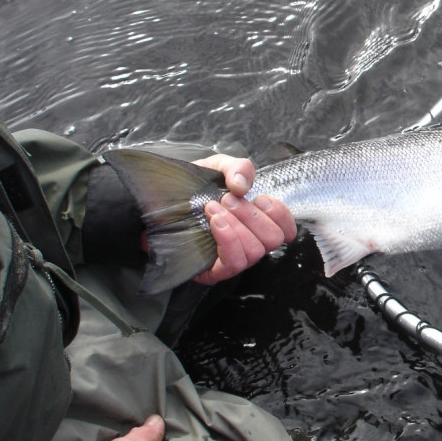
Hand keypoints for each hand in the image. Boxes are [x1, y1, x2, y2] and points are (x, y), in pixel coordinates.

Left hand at [191, 155, 296, 285]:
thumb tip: (243, 186)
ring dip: (237, 225)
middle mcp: (249, 243)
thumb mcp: (216, 167)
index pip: (286, 229)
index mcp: (256, 222)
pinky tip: (215, 222)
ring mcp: (232, 260)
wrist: (155, 202)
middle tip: (228, 199)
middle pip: (273, 240)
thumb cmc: (190, 189)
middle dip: (252, 216)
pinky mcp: (214, 272)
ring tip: (214, 208)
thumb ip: (237, 168)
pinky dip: (229, 239)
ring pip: (254, 251)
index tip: (259, 198)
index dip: (280, 215)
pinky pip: (234, 262)